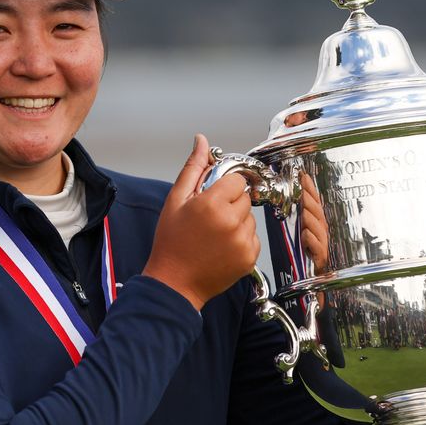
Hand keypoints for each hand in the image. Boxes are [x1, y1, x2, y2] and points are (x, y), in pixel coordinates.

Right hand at [144, 135, 259, 309]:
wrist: (175, 283)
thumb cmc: (171, 243)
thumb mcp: (175, 201)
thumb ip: (193, 168)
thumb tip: (201, 141)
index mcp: (212, 204)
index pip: (237, 180)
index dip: (223, 187)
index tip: (212, 198)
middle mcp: (231, 222)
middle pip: (245, 198)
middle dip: (230, 204)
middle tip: (209, 218)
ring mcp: (242, 241)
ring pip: (250, 218)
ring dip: (236, 222)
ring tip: (214, 234)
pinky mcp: (250, 258)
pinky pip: (253, 237)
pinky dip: (241, 240)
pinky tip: (221, 247)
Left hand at [298, 172, 328, 273]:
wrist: (312, 282)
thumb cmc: (305, 257)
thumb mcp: (299, 233)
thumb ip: (298, 217)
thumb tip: (293, 199)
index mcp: (316, 225)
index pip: (315, 204)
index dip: (310, 190)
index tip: (304, 177)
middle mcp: (322, 233)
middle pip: (319, 214)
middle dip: (311, 201)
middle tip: (303, 190)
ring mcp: (323, 246)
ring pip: (319, 230)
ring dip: (311, 219)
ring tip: (304, 210)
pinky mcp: (321, 260)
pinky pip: (317, 248)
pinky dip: (311, 241)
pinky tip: (306, 235)